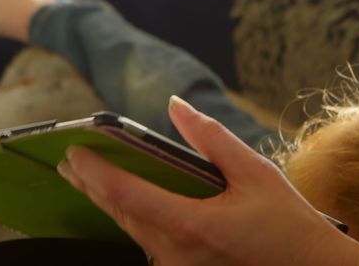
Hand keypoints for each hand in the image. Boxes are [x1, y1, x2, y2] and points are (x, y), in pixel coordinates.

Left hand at [57, 96, 358, 265]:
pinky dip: (131, 219)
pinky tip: (125, 206)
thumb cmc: (288, 224)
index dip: (95, 171)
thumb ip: (211, 137)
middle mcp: (176, 253)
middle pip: (119, 215)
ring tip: (86, 180)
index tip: (75, 150)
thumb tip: (177, 106)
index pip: (126, 194)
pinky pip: (148, 244)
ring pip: (130, 232)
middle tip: (69, 162)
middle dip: (90, 186)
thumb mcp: (255, 171)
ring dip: (107, 204)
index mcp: (191, 224)